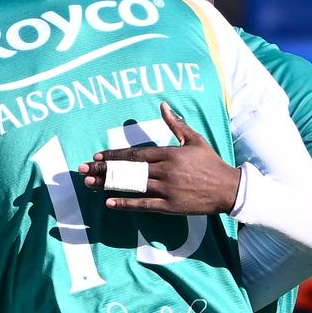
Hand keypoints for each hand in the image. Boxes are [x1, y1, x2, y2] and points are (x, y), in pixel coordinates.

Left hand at [76, 102, 241, 214]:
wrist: (229, 189)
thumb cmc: (210, 163)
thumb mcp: (194, 139)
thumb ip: (176, 124)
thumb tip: (163, 106)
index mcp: (169, 154)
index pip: (134, 154)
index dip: (114, 155)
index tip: (96, 156)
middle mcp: (165, 171)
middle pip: (128, 170)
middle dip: (104, 169)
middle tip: (82, 169)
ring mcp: (167, 189)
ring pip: (132, 186)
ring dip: (109, 185)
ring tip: (89, 184)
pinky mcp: (170, 206)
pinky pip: (144, 204)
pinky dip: (126, 204)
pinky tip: (109, 203)